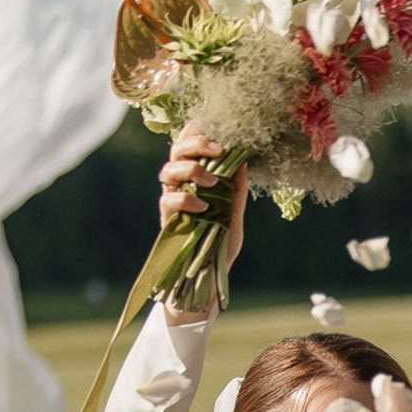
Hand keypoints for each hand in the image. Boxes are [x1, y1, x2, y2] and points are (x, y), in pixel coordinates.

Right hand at [159, 123, 245, 316]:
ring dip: (192, 170)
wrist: (208, 279)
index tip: (221, 134)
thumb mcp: (235, 212)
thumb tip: (243, 157)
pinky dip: (186, 199)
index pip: (188, 143)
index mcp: (195, 177)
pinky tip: (203, 207)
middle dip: (196, 143)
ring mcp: (172, 201)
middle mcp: (180, 185)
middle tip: (218, 150)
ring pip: (168, 170)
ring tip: (214, 183)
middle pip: (176, 149)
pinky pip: (168, 200)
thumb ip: (237, 187)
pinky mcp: (168, 220)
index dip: (199, 132)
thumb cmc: (220, 244)